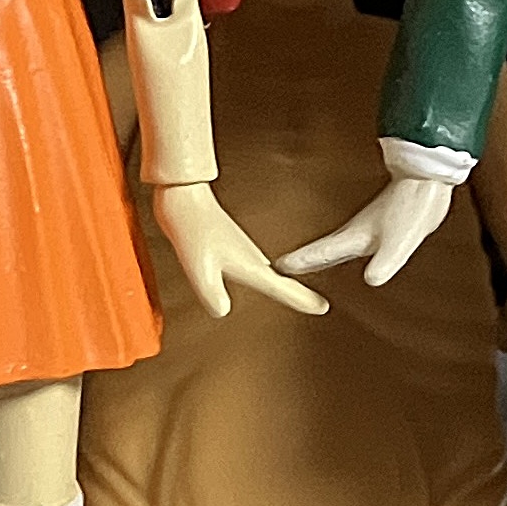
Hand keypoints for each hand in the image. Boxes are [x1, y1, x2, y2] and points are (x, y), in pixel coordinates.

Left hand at [152, 182, 325, 319]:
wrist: (183, 194)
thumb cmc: (190, 228)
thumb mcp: (197, 267)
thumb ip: (210, 292)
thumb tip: (222, 311)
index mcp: (250, 264)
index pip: (283, 287)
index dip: (303, 299)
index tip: (324, 307)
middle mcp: (251, 257)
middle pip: (283, 280)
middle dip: (299, 294)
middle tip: (319, 305)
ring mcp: (242, 249)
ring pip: (270, 271)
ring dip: (284, 283)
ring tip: (295, 294)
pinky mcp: (231, 244)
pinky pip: (255, 264)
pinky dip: (265, 273)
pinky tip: (258, 272)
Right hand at [276, 175, 457, 287]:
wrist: (426, 179)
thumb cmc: (412, 207)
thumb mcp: (400, 241)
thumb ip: (386, 261)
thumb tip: (372, 279)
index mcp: (355, 235)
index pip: (321, 251)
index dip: (301, 261)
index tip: (278, 267)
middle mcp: (356, 231)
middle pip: (322, 248)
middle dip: (303, 258)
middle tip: (281, 268)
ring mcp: (367, 226)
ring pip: (335, 241)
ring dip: (318, 252)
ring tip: (305, 262)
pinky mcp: (379, 222)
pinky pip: (350, 238)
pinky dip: (339, 245)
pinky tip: (348, 248)